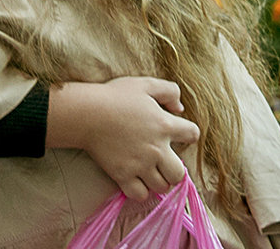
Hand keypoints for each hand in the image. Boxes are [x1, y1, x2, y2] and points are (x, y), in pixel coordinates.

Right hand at [48, 77, 199, 200]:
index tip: (179, 134)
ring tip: (151, 172)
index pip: (193, 135)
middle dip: (175, 169)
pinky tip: (136, 180)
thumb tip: (180, 108)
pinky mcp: (122, 176)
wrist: (87, 113)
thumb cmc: (115, 96)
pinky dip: (140, 191)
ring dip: (159, 180)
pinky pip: (140, 195)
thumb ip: (169, 91)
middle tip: (164, 162)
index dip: (188, 134)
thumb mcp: (145, 84)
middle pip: (179, 173)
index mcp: (164, 125)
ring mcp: (139, 165)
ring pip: (161, 186)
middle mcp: (156, 149)